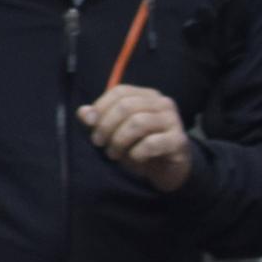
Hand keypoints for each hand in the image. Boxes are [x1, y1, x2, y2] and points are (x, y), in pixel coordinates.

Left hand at [77, 84, 193, 192]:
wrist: (168, 170)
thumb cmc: (139, 147)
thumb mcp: (116, 133)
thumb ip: (100, 121)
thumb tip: (83, 113)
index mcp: (146, 96)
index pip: (120, 91)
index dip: (101, 107)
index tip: (90, 125)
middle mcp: (162, 104)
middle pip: (126, 106)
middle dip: (106, 126)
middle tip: (99, 143)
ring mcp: (172, 120)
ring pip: (138, 122)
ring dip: (119, 140)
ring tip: (113, 153)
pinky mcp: (178, 140)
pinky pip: (151, 143)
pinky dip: (136, 153)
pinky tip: (135, 158)